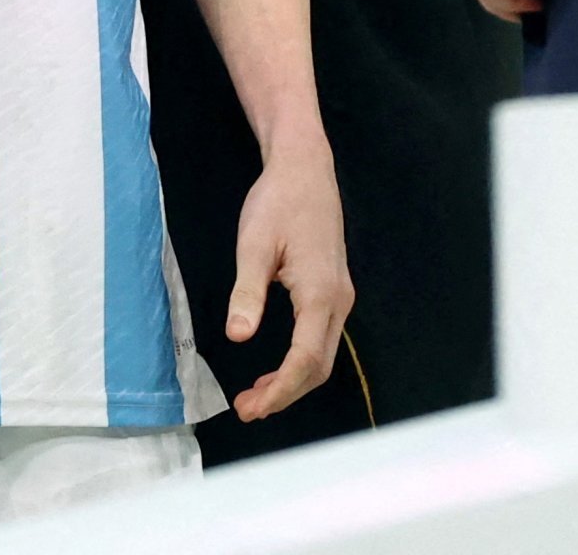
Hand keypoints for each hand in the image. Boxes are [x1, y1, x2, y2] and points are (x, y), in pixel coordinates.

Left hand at [224, 142, 352, 420]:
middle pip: (318, 366)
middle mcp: (337, 301)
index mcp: (319, 293)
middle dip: (285, 394)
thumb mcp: (253, 244)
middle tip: (246, 408)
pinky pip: (321, 339)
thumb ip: (247, 293)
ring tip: (255, 397)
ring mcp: (339, 297)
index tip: (251, 407)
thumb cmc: (278, 202)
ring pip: (322, 356)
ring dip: (292, 381)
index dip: (280, 390)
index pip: (305, 358)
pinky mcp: (333, 291)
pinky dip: (299, 362)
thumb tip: (238, 337)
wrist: (305, 170)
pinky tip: (274, 370)